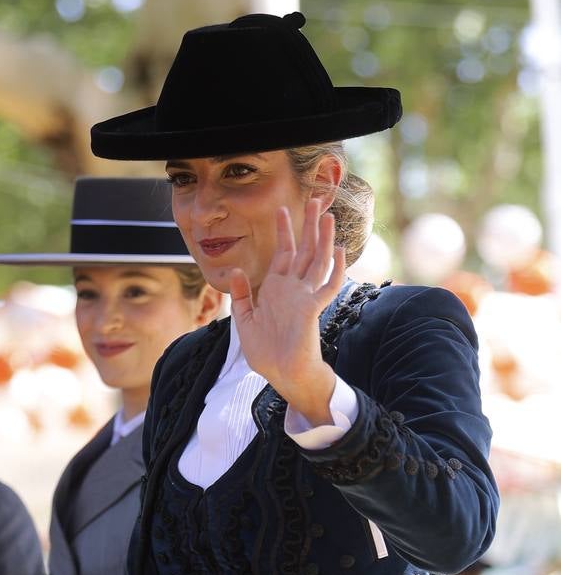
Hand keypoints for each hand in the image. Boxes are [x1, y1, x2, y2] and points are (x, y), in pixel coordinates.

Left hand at [229, 198, 345, 424]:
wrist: (282, 374)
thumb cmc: (266, 352)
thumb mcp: (245, 320)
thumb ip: (242, 295)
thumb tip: (236, 270)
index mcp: (277, 289)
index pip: (283, 253)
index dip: (284, 231)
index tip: (283, 209)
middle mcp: (293, 288)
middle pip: (304, 250)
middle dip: (307, 225)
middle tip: (314, 200)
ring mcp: (305, 297)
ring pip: (317, 261)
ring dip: (322, 238)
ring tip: (326, 216)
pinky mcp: (313, 308)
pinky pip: (327, 285)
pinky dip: (334, 268)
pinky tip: (338, 249)